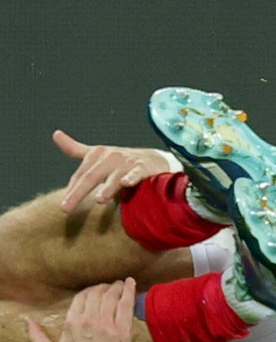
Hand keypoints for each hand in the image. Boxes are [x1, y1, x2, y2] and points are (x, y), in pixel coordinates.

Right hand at [27, 279, 136, 341]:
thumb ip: (37, 336)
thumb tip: (27, 320)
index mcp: (71, 324)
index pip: (82, 296)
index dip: (90, 290)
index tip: (95, 290)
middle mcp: (89, 321)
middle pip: (98, 293)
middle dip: (104, 287)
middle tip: (109, 287)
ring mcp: (107, 325)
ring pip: (112, 296)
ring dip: (116, 287)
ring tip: (120, 284)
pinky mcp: (123, 331)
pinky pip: (126, 305)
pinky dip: (129, 291)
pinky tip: (131, 283)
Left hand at [54, 130, 173, 211]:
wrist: (152, 160)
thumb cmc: (120, 161)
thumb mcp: (97, 154)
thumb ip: (74, 148)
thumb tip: (55, 133)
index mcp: (97, 154)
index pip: (80, 175)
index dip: (71, 190)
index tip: (63, 206)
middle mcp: (110, 156)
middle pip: (91, 176)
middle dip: (78, 193)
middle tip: (66, 208)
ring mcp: (126, 162)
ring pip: (113, 177)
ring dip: (107, 188)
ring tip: (99, 200)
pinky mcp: (142, 167)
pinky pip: (136, 174)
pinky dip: (131, 177)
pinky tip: (126, 183)